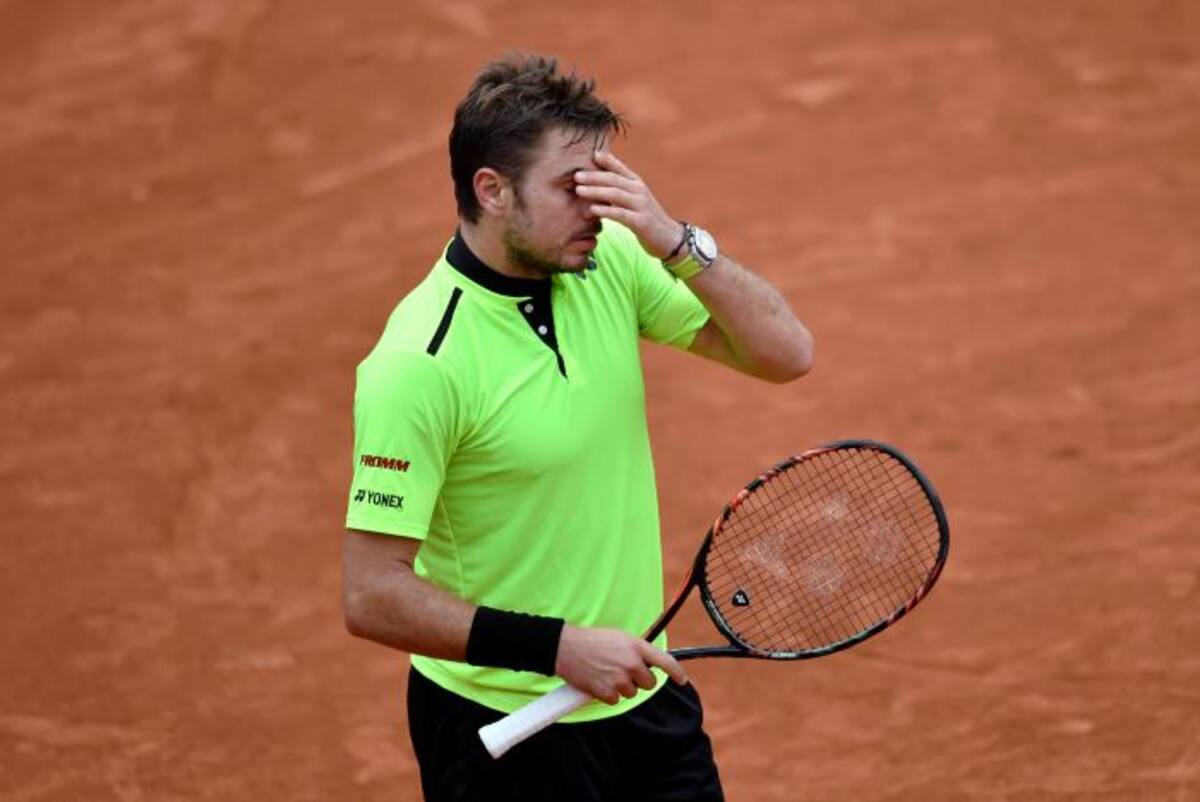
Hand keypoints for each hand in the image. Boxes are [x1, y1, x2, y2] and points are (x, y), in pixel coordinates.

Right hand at [554, 625, 688, 704]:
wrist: (566, 647)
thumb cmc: (591, 640)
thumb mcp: (619, 637)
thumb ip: (635, 649)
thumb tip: (646, 662)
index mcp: (636, 646)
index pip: (665, 661)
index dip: (676, 673)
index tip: (682, 680)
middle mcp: (631, 663)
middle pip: (648, 683)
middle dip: (639, 681)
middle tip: (623, 671)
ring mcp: (619, 679)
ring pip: (631, 693)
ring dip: (622, 687)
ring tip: (607, 673)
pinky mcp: (607, 692)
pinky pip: (615, 701)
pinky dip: (608, 695)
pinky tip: (599, 682)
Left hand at [574, 151, 684, 258]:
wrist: (669, 238)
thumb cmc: (647, 218)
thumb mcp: (634, 200)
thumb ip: (619, 190)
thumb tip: (597, 183)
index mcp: (637, 184)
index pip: (619, 168)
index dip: (606, 160)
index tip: (591, 154)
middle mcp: (639, 191)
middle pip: (614, 180)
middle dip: (594, 176)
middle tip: (576, 176)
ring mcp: (641, 206)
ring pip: (616, 194)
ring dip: (596, 191)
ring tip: (579, 190)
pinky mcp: (641, 222)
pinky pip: (621, 214)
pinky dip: (606, 211)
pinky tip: (592, 210)